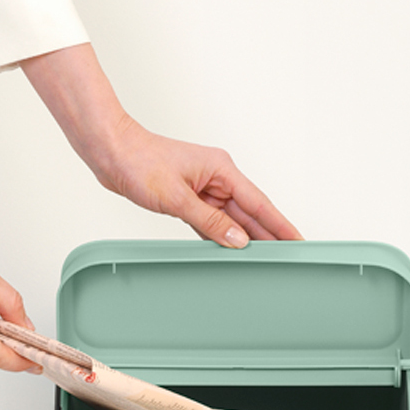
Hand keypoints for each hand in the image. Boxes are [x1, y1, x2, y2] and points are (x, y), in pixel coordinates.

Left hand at [21, 44, 301, 247]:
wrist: (110, 150)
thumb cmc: (139, 162)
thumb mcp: (176, 197)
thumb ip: (209, 222)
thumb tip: (237, 239)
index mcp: (221, 170)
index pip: (259, 203)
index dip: (280, 224)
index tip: (298, 240)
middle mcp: (217, 177)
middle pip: (250, 212)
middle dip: (269, 235)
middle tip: (289, 257)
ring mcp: (203, 186)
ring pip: (232, 218)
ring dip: (247, 237)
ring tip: (267, 258)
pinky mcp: (189, 195)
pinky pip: (213, 219)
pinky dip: (222, 235)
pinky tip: (232, 249)